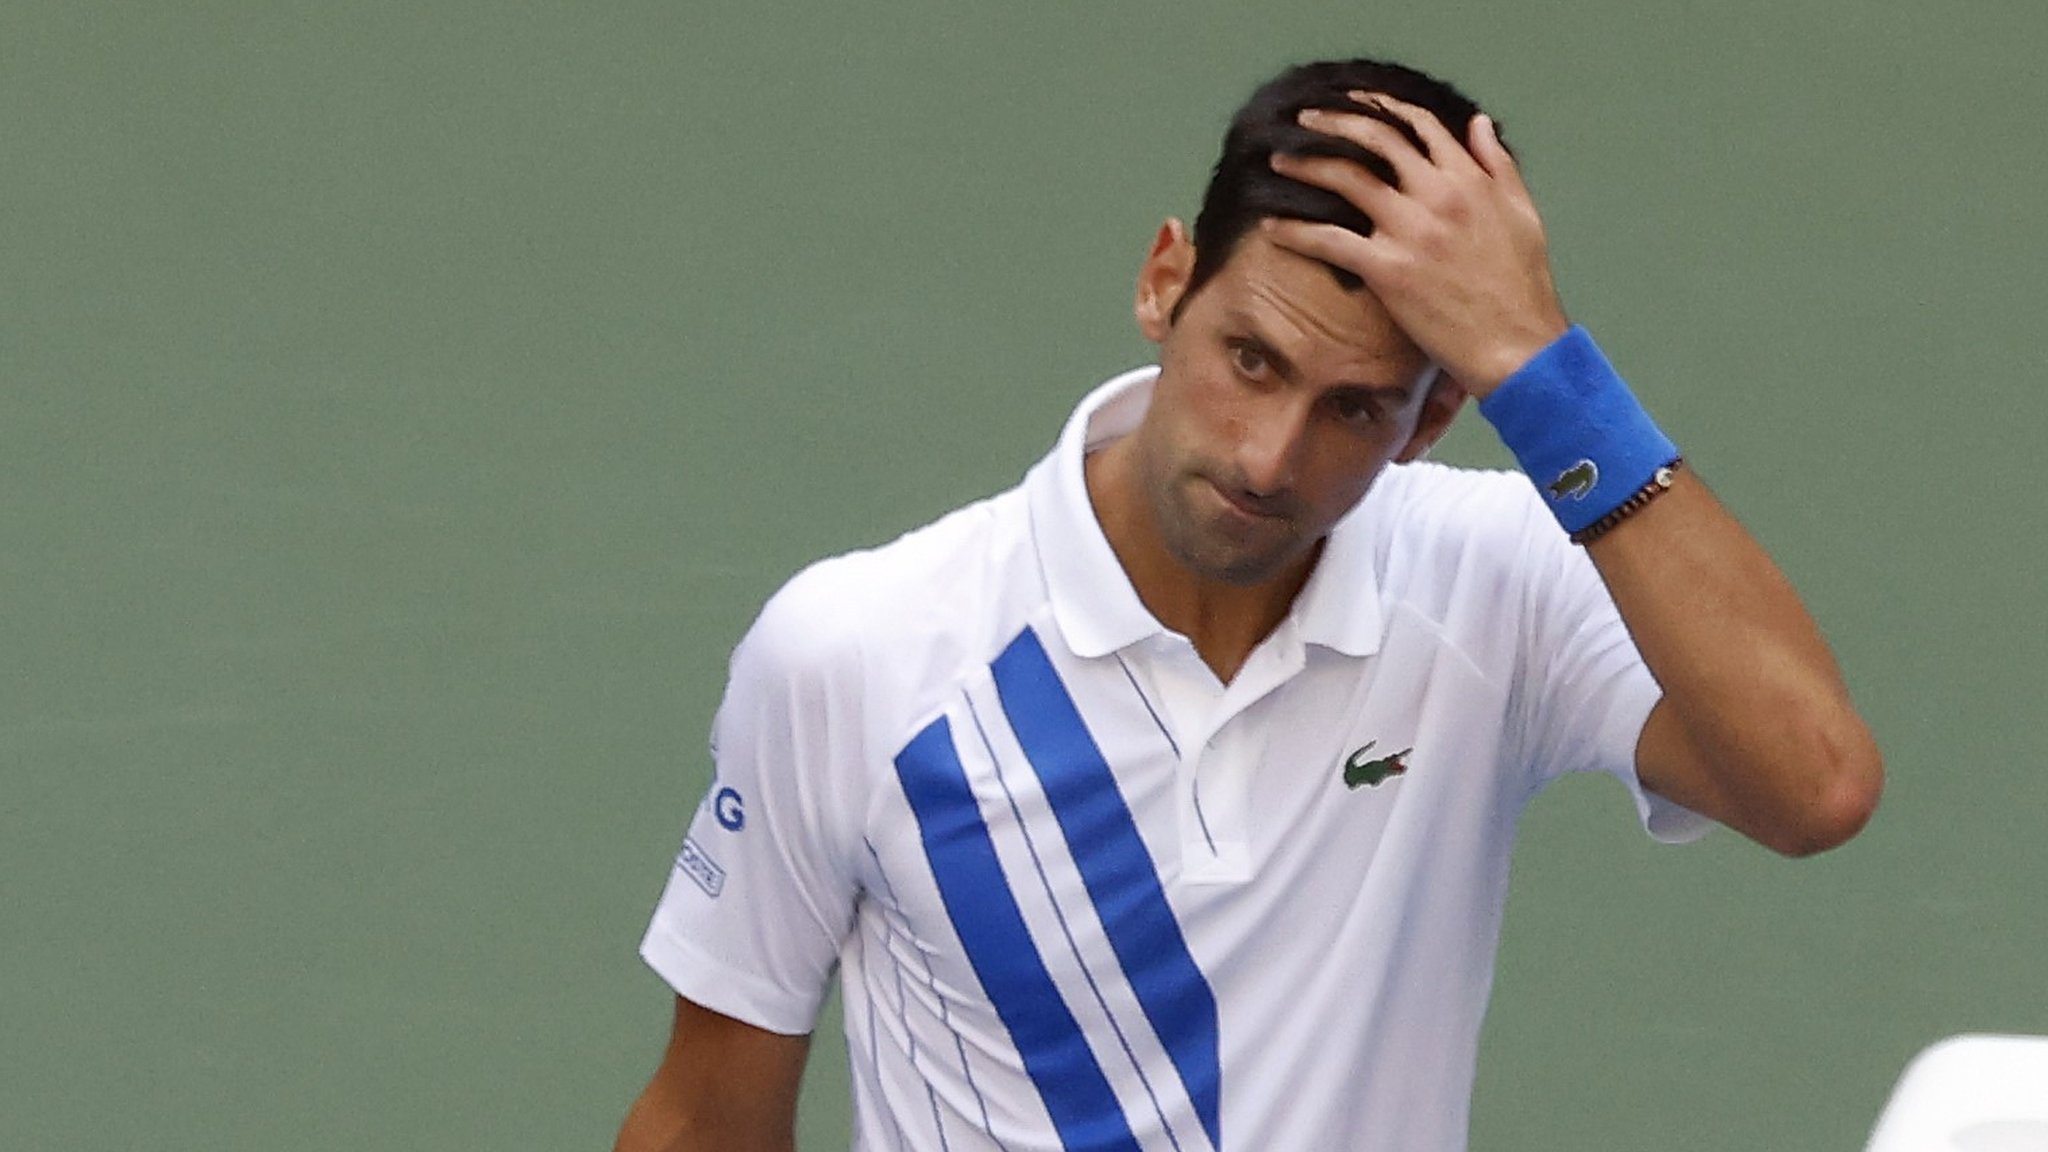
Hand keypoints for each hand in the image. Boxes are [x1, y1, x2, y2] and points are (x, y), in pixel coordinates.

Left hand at [1263, 93, 1568, 396]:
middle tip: (1304, 120)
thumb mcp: (1522, 212)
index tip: (1352, 101)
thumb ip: (1497, 164)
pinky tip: (1270, 226)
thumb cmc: (1522, 286)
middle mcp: (1438, 194)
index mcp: (1469, 178)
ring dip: (1306, 165)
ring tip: (1278, 162)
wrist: (1518, 345)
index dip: (1380, 106)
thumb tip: (1477, 123)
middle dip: (1333, 122)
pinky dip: (1295, 231)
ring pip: (1347, 179)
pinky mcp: (1389, 269)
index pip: (1418, 125)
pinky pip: (1330, 241)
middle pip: (1375, 140)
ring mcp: (1411, 230)